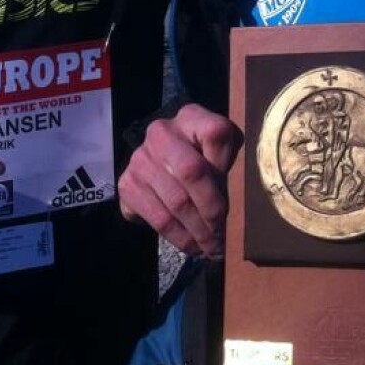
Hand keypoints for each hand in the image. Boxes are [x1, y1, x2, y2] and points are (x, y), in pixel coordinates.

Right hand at [118, 104, 240, 257]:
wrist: (162, 158)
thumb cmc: (204, 155)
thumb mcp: (223, 149)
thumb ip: (229, 163)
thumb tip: (236, 205)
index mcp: (191, 117)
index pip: (216, 134)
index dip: (226, 167)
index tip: (234, 197)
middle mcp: (161, 133)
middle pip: (192, 172)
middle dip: (212, 211)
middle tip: (224, 237)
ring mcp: (141, 158)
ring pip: (175, 202)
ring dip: (197, 233)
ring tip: (212, 248)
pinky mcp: (128, 183)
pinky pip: (157, 219)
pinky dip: (179, 238)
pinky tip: (192, 245)